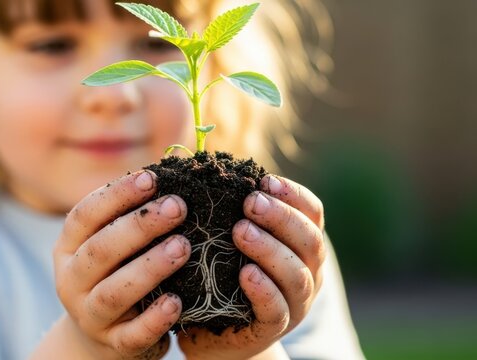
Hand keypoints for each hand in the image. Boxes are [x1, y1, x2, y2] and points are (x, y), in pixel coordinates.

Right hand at [53, 171, 190, 358]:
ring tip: (183, 246)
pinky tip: (178, 302)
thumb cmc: (116, 274)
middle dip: (139, 226)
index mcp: (68, 248)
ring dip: (149, 267)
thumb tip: (176, 166)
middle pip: (100, 250)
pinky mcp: (112, 344)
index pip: (84, 216)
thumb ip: (132, 214)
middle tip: (178, 207)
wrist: (99, 337)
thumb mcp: (113, 244)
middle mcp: (71, 280)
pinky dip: (154, 319)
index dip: (116, 195)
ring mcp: (89, 315)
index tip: (152, 178)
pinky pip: (132, 334)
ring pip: (114, 292)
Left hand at [177, 175, 324, 359]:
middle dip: (281, 217)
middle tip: (251, 202)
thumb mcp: (232, 240)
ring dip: (269, 249)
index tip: (264, 179)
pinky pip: (275, 309)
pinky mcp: (272, 329)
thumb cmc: (224, 275)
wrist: (216, 333)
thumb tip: (200, 167)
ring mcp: (295, 303)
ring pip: (296, 275)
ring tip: (241, 231)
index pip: (313, 213)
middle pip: (310, 240)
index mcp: (302, 245)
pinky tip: (245, 273)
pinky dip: (263, 289)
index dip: (293, 194)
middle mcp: (308, 272)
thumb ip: (232, 211)